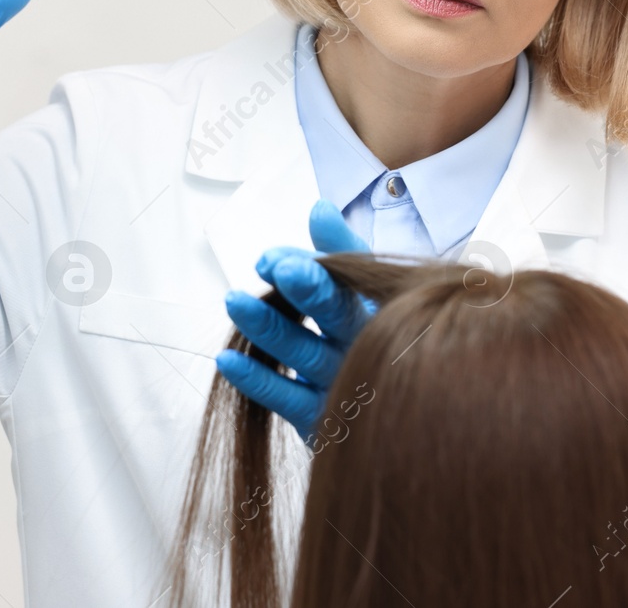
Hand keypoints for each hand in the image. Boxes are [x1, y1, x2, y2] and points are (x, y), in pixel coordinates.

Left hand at [217, 199, 377, 443]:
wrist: (400, 414)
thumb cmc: (372, 339)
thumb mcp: (366, 290)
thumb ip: (340, 250)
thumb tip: (319, 207)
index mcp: (384, 307)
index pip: (352, 277)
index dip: (317, 263)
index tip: (274, 257)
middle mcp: (370, 345)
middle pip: (338, 313)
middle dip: (307, 288)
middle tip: (279, 267)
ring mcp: (346, 384)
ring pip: (303, 353)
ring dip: (267, 326)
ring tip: (233, 301)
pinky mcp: (322, 420)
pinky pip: (286, 399)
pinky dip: (257, 380)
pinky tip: (227, 360)